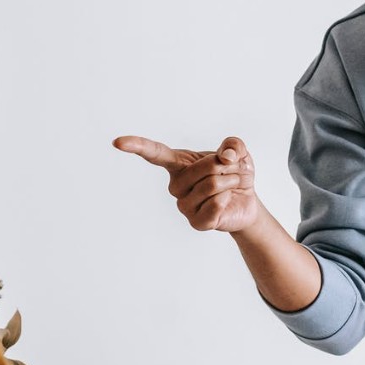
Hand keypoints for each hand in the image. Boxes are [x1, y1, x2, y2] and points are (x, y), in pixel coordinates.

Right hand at [113, 135, 260, 233]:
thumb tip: (226, 156)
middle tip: (232, 170)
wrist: (246, 201)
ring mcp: (184, 205)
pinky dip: (227, 199)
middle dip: (226, 166)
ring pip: (211, 186)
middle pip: (203, 168)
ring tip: (233, 184)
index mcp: (178, 164)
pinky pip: (214, 206)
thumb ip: (233, 145)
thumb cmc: (234, 173)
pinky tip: (227, 200)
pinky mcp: (196, 222)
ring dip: (231, 181)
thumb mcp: (237, 152)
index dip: (136, 146)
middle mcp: (176, 185)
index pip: (154, 153)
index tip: (117, 142)